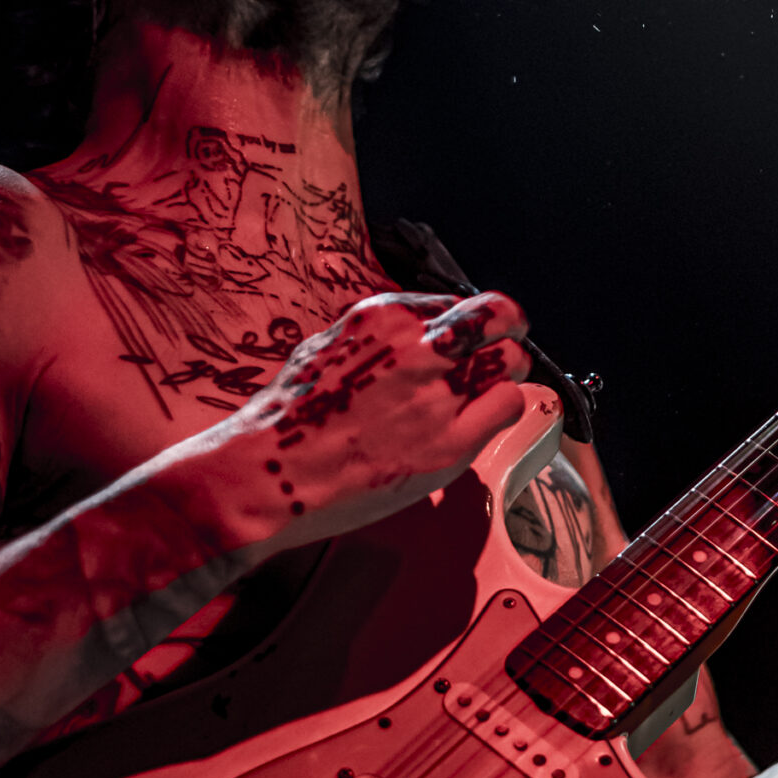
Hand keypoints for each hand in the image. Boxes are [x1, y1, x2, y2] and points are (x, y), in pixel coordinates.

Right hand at [209, 291, 531, 551]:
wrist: (266, 474)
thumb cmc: (285, 419)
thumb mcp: (323, 346)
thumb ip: (375, 336)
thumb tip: (413, 332)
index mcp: (383, 318)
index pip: (456, 302)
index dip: (468, 322)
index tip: (470, 338)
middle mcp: (415, 347)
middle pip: (498, 316)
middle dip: (508, 330)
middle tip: (509, 346)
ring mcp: (435, 395)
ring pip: (511, 360)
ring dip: (509, 371)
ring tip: (494, 388)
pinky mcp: (449, 444)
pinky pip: (508, 406)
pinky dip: (505, 408)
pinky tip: (485, 419)